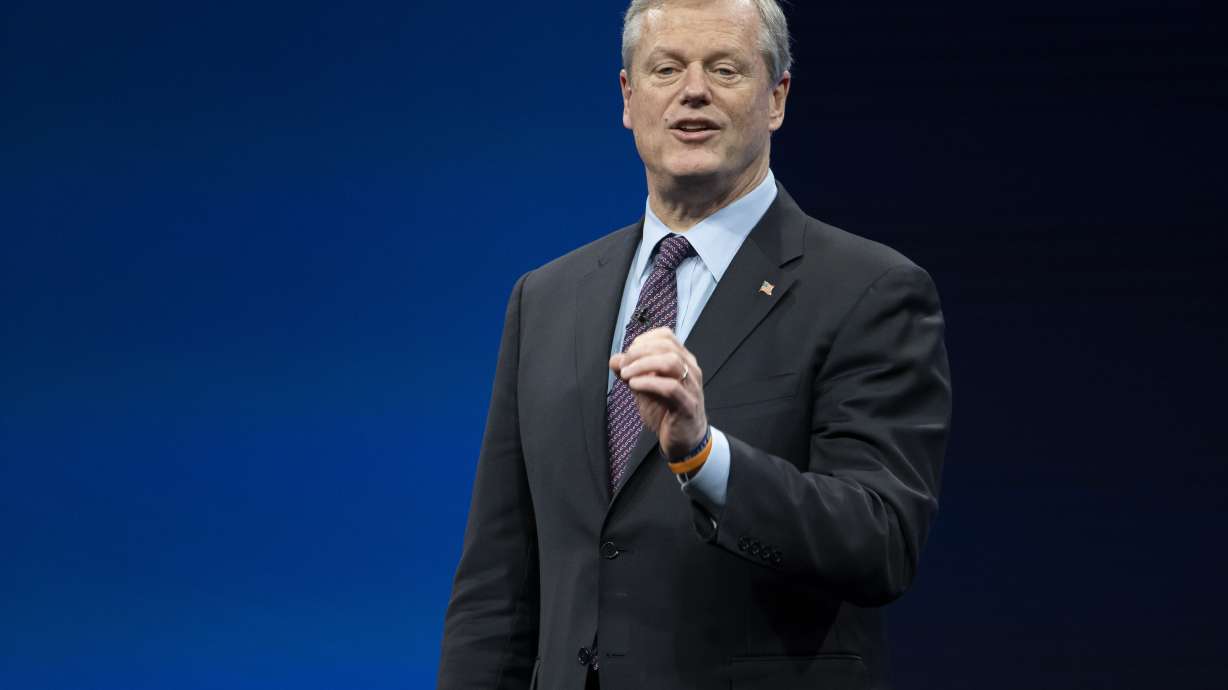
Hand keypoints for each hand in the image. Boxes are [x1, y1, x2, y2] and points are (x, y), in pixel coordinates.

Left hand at [609, 327, 707, 459]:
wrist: (684, 440)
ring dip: (643, 365)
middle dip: (639, 352)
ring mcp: (691, 386)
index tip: (628, 354)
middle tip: (623, 365)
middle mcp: (690, 369)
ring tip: (626, 375)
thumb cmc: (667, 411)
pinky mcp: (688, 405)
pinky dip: (648, 383)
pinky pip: (670, 387)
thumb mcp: (644, 388)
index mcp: (682, 360)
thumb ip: (630, 372)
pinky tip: (634, 386)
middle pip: (666, 346)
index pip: (666, 335)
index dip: (643, 340)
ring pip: (671, 361)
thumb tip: (615, 359)